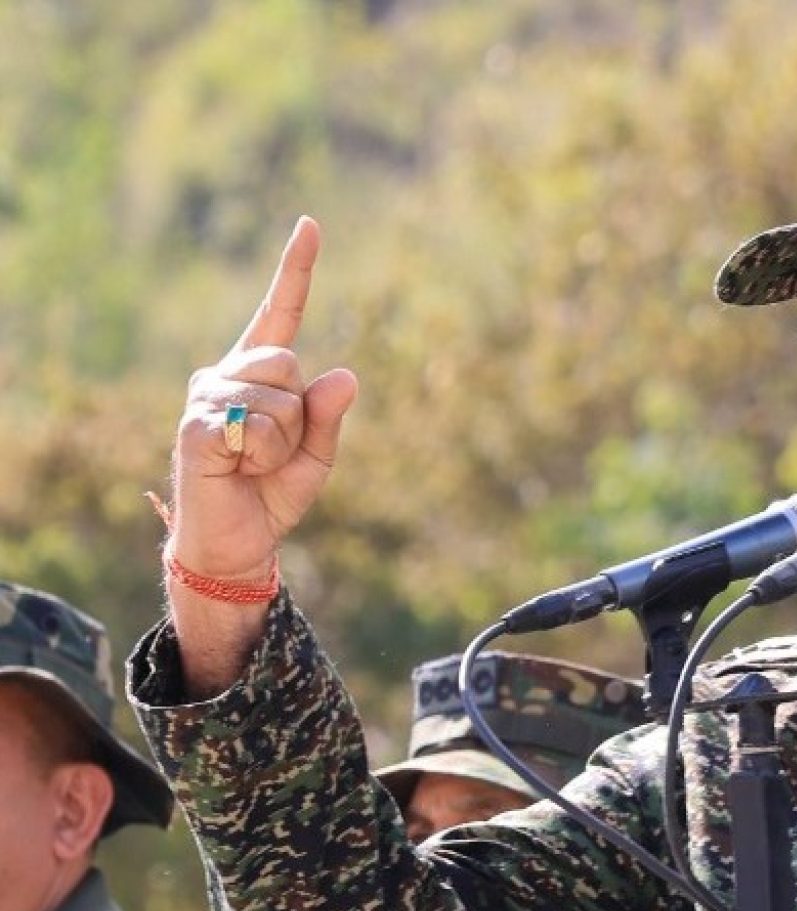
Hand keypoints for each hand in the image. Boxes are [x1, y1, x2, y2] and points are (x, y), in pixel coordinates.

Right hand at [170, 215, 357, 581]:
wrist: (237, 543)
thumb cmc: (271, 494)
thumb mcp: (316, 454)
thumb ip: (328, 415)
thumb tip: (345, 374)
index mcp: (255, 376)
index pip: (278, 314)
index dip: (295, 270)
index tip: (310, 225)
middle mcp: (224, 375)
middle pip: (290, 361)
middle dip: (299, 414)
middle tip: (273, 450)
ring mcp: (205, 397)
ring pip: (279, 396)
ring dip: (283, 441)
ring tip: (255, 464)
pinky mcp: (196, 427)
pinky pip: (257, 426)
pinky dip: (264, 456)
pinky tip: (238, 470)